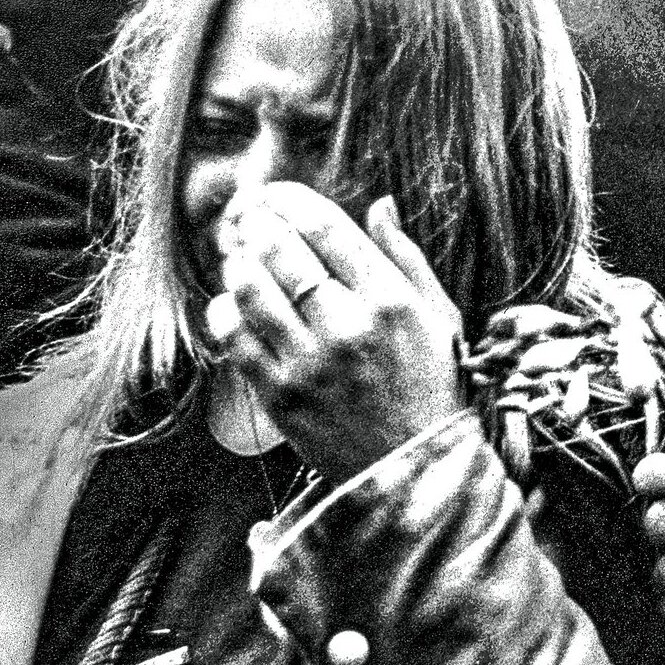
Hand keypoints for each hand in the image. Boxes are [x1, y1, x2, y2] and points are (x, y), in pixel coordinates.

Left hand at [205, 182, 465, 481]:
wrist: (418, 469)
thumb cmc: (434, 386)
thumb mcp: (440, 317)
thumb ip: (407, 258)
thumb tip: (380, 204)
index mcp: (392, 300)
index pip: (328, 229)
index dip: (294, 201)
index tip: (279, 194)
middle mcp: (350, 326)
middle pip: (283, 253)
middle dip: (259, 225)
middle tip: (251, 218)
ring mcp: (312, 363)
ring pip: (251, 291)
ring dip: (238, 264)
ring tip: (240, 256)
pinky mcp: (282, 396)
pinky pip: (235, 340)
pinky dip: (225, 313)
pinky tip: (229, 304)